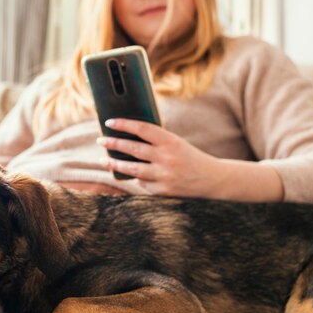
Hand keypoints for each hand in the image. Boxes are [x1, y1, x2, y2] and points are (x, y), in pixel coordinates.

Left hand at [97, 118, 226, 196]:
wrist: (212, 180)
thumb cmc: (190, 157)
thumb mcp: (176, 143)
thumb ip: (156, 141)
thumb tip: (127, 137)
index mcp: (170, 141)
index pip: (142, 128)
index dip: (123, 124)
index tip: (109, 122)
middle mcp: (166, 158)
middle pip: (133, 148)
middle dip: (113, 144)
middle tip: (100, 140)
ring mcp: (164, 175)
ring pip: (132, 169)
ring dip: (115, 164)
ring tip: (103, 160)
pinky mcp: (162, 191)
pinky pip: (142, 183)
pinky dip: (135, 178)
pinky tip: (129, 175)